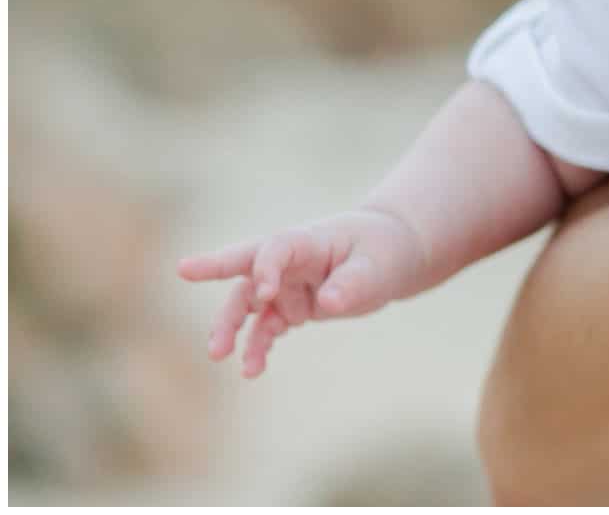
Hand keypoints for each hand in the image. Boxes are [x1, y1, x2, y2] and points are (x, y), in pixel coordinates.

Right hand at [176, 206, 425, 376]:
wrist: (389, 255)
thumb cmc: (382, 250)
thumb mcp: (376, 265)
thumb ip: (353, 282)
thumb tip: (329, 303)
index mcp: (307, 241)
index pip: (275, 248)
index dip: (266, 269)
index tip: (266, 294)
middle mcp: (288, 262)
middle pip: (247, 279)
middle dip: (228, 307)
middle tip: (215, 340)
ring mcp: (286, 286)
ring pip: (248, 307)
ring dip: (232, 331)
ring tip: (220, 357)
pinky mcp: (290, 307)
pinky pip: (266, 327)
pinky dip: (258, 346)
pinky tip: (252, 370)